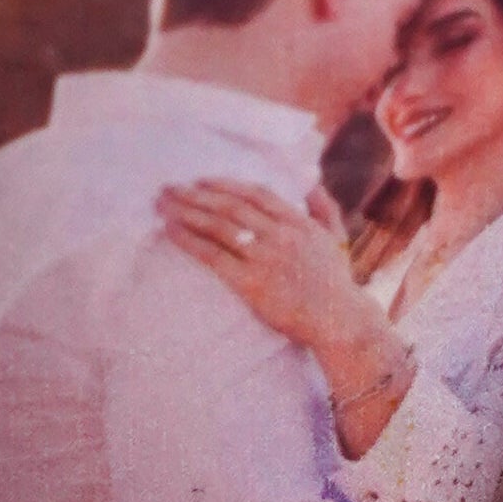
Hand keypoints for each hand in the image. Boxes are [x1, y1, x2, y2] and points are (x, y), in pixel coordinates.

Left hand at [156, 178, 384, 370]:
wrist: (339, 321)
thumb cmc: (336, 283)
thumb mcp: (336, 237)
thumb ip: (323, 207)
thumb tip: (310, 181)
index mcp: (297, 221)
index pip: (255, 193)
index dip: (225, 185)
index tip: (201, 180)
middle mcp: (279, 234)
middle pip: (230, 206)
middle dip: (195, 194)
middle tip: (168, 188)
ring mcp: (265, 257)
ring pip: (219, 226)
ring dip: (187, 212)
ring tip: (162, 205)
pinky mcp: (251, 283)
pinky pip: (214, 256)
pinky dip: (190, 240)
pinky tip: (172, 231)